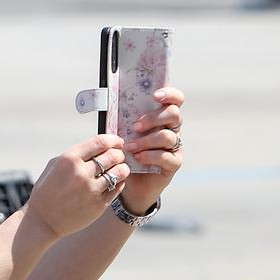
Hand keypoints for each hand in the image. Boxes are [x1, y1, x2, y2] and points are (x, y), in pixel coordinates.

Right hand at [27, 134, 127, 239]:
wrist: (43, 221)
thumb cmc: (47, 191)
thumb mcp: (54, 166)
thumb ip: (75, 155)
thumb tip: (97, 147)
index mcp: (69, 159)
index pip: (101, 142)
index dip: (113, 140)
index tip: (117, 142)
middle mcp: (81, 173)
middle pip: (113, 155)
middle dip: (119, 154)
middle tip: (118, 157)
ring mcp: (91, 190)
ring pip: (120, 171)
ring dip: (122, 168)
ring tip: (118, 170)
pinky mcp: (98, 205)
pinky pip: (118, 187)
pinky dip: (119, 182)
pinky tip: (113, 182)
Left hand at [121, 87, 184, 212]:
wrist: (131, 184)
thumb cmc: (126, 154)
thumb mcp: (122, 135)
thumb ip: (121, 120)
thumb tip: (104, 102)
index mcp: (162, 118)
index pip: (175, 100)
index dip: (170, 94)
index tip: (156, 96)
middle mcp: (172, 129)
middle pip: (174, 114)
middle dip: (153, 118)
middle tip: (135, 127)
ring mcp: (175, 146)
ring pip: (167, 136)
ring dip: (146, 140)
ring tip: (130, 147)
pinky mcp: (174, 163)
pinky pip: (165, 156)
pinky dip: (149, 156)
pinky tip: (137, 158)